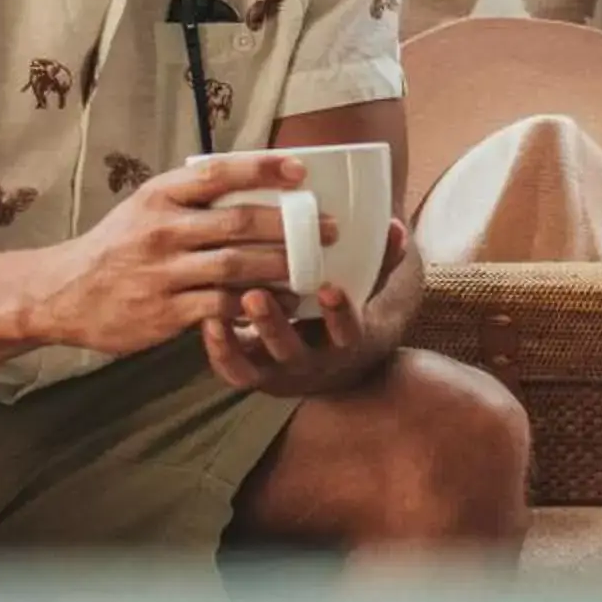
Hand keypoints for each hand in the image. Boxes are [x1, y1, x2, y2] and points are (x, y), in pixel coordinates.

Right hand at [19, 154, 336, 355]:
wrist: (64, 292)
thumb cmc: (118, 245)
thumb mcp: (146, 206)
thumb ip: (192, 196)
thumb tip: (254, 180)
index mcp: (159, 196)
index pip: (218, 173)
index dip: (262, 169)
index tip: (301, 171)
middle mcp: (161, 230)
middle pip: (238, 223)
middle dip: (291, 225)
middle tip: (328, 228)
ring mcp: (163, 273)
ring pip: (237, 267)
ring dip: (283, 266)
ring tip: (316, 265)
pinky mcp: (165, 312)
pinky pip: (223, 306)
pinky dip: (258, 304)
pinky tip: (283, 301)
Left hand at [202, 219, 409, 397]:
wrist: (334, 369)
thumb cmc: (347, 317)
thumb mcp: (370, 294)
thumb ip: (382, 262)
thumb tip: (395, 226)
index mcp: (345, 343)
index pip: (348, 333)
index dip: (339, 314)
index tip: (329, 287)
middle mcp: (311, 364)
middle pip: (292, 353)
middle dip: (274, 325)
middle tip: (255, 295)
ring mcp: (277, 374)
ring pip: (255, 367)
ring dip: (236, 340)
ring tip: (220, 306)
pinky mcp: (251, 375)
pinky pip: (232, 371)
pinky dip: (219, 350)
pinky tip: (206, 319)